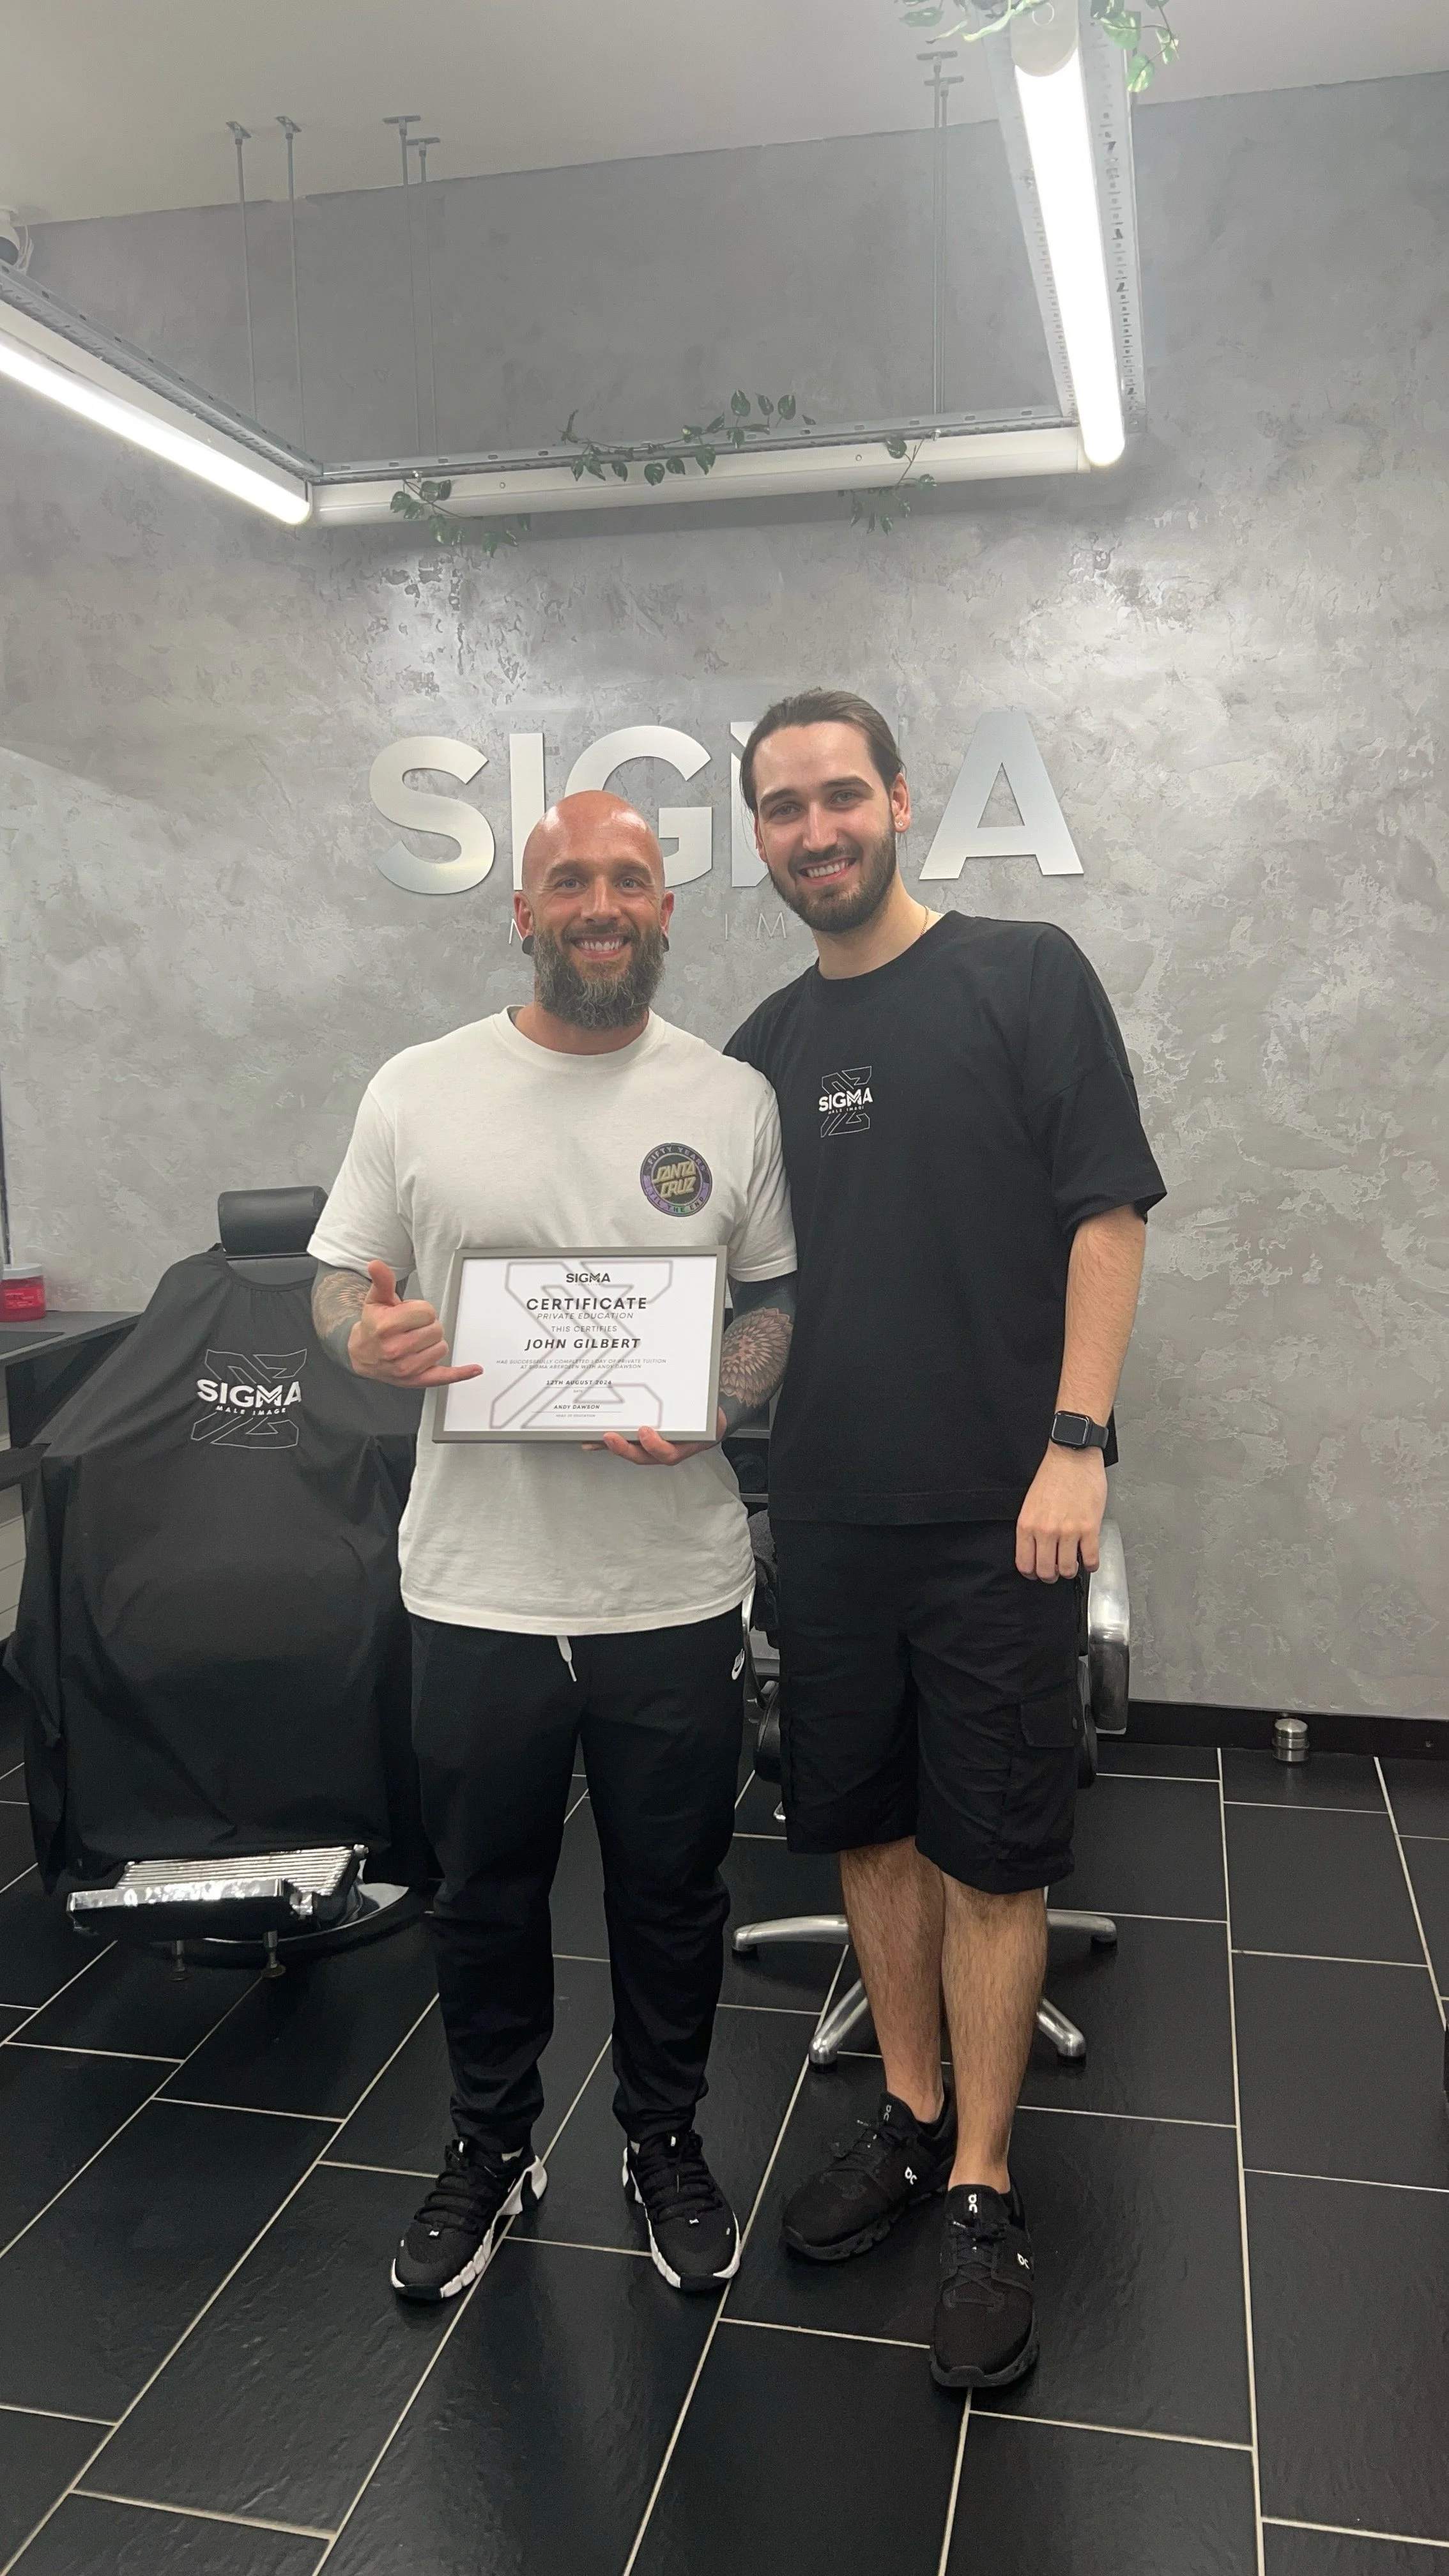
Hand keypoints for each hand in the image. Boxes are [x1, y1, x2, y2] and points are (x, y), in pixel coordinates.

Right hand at [348, 1261, 482, 1388]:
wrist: (362, 1355)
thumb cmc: (373, 1327)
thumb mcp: (376, 1300)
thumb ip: (382, 1281)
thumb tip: (376, 1264)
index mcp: (387, 1327)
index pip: (427, 1312)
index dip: (420, 1310)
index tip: (409, 1314)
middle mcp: (396, 1349)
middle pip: (436, 1329)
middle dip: (426, 1326)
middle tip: (411, 1328)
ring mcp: (407, 1367)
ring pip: (442, 1347)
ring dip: (432, 1343)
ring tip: (414, 1342)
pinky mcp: (417, 1379)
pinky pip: (445, 1377)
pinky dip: (461, 1373)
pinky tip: (475, 1369)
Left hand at [586, 1407, 725, 1466]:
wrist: (710, 1422)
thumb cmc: (707, 1418)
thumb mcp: (710, 1414)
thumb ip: (707, 1406)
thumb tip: (709, 1381)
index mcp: (684, 1445)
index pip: (668, 1452)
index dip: (655, 1446)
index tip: (645, 1432)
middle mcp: (665, 1449)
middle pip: (642, 1455)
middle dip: (624, 1448)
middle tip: (610, 1437)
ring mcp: (652, 1447)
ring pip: (631, 1450)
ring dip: (611, 1446)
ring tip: (595, 1439)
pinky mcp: (641, 1441)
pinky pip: (625, 1442)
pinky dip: (608, 1442)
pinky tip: (592, 1439)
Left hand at [1016, 1443, 1106, 1581]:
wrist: (1072, 1456)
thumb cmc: (1052, 1475)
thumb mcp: (1030, 1503)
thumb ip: (1031, 1528)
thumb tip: (1035, 1549)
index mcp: (1027, 1525)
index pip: (1025, 1564)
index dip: (1032, 1573)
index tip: (1037, 1573)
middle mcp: (1046, 1531)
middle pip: (1046, 1572)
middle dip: (1051, 1576)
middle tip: (1056, 1571)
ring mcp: (1068, 1531)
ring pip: (1067, 1569)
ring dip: (1071, 1571)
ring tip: (1073, 1565)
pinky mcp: (1089, 1528)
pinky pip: (1090, 1559)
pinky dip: (1090, 1565)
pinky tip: (1089, 1560)